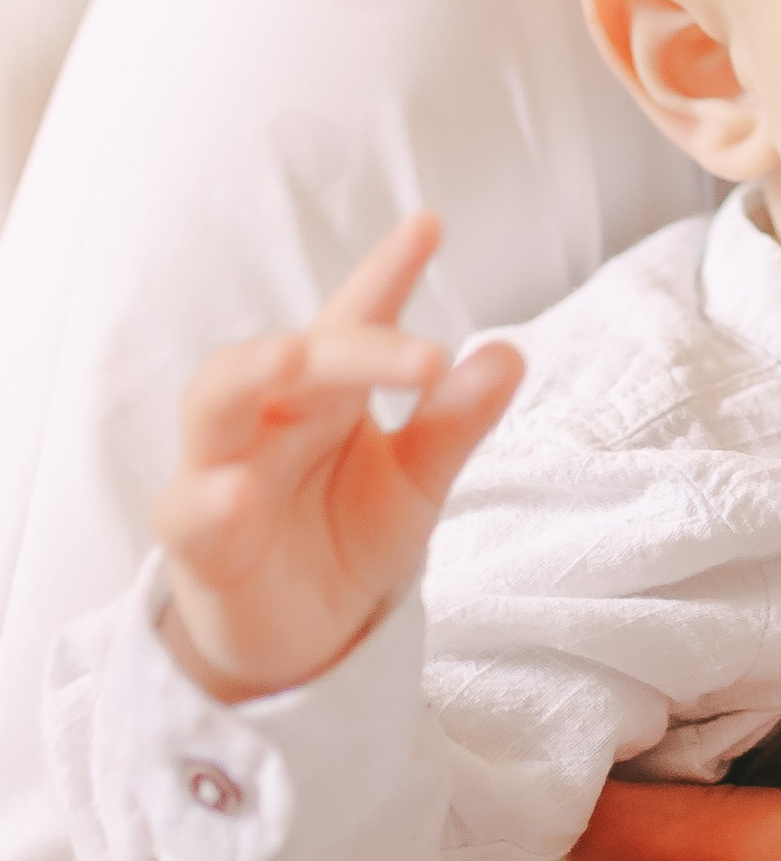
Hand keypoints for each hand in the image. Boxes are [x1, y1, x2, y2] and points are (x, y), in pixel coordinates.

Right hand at [154, 216, 522, 704]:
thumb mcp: (417, 482)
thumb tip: (511, 354)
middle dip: (349, 344)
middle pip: (297, 357)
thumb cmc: (347, 536)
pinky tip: (236, 494)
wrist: (301, 636)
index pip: (354, 321)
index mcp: (327, 393)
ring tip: (293, 356)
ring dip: (249, 372)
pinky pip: (189, 512)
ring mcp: (223, 469)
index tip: (429, 225)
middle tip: (424, 354)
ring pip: (214, 403)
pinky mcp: (196, 540)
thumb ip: (454, 421)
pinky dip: (209, 501)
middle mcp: (270, 416)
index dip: (387, 273)